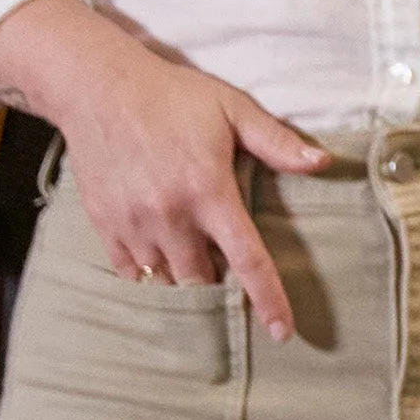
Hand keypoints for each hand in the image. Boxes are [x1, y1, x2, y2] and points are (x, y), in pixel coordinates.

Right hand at [0, 0, 321, 339]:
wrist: (96, 86)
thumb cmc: (171, 96)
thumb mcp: (231, 108)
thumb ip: (276, 141)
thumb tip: (323, 163)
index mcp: (208, 192)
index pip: (247, 260)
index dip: (268, 299)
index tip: (282, 332)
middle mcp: (169, 215)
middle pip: (203, 279)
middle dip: (220, 283)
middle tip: (229, 265)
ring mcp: (132, 223)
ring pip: (166, 280)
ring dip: (186, 279)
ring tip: (195, 259)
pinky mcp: (104, 223)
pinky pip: (130, 271)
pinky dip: (149, 273)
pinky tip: (160, 257)